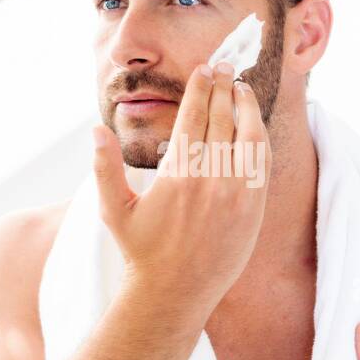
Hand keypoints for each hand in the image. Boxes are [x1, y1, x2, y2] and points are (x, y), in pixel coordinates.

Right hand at [92, 62, 270, 315]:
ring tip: (242, 87)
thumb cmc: (142, 250)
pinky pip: (263, 161)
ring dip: (247, 105)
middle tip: (224, 66)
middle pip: (223, 118)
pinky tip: (254, 123)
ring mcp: (238, 193)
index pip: (194, 117)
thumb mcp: (114, 210)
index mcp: (179, 175)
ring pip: (249, 135)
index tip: (204, 69)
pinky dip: (260, 136)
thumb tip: (95, 131)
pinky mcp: (255, 207)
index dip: (200, 88)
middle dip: (224, 87)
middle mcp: (212, 180)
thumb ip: (105, 168)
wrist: (176, 292)